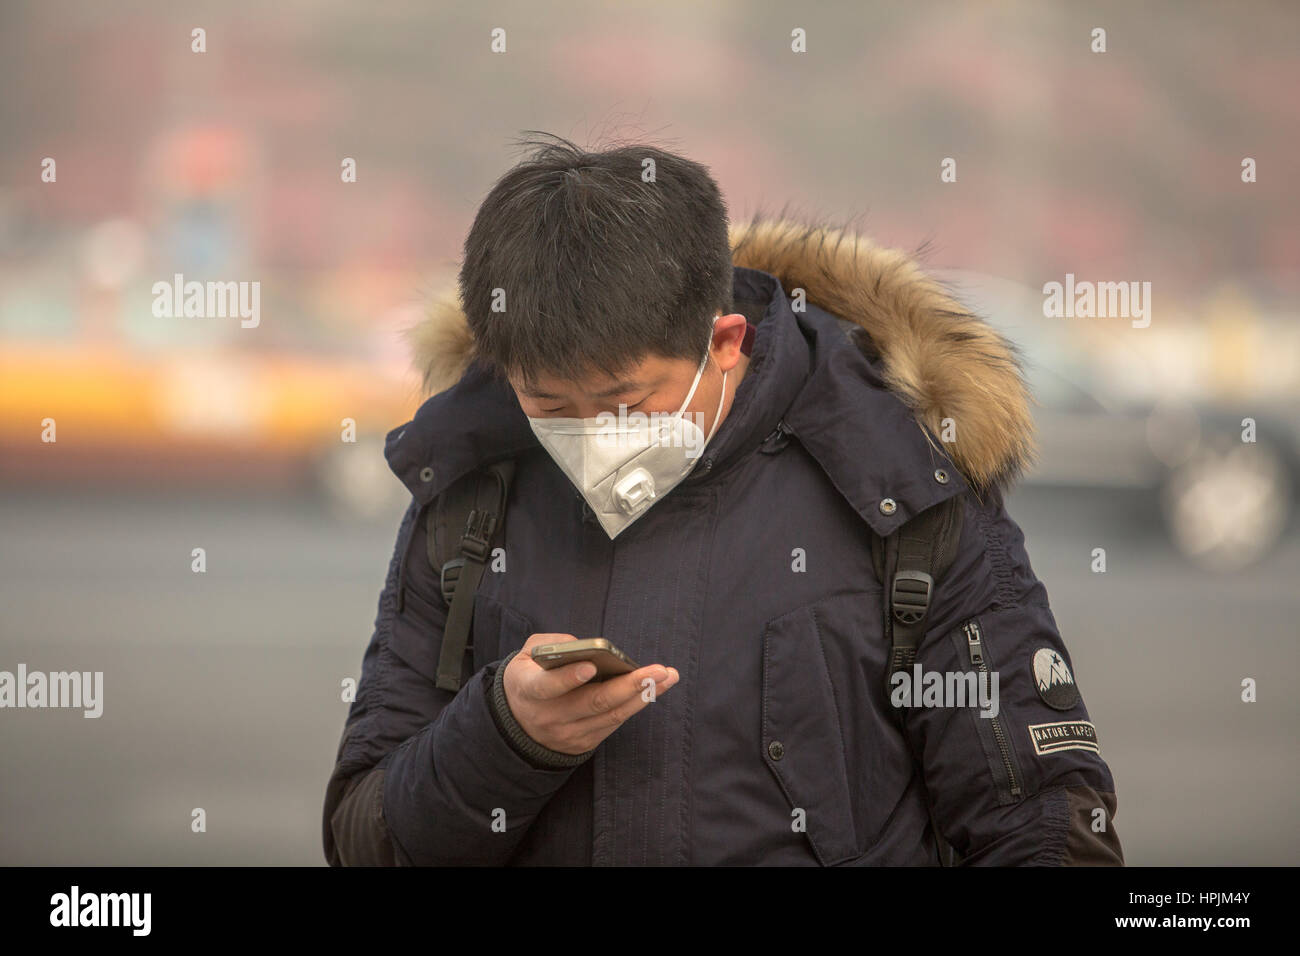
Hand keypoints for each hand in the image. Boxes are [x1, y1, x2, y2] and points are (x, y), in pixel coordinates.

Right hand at [502, 633, 679, 754]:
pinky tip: (656, 688)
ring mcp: (569, 733)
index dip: (568, 678)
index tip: (590, 666)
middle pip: (593, 703)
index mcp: (528, 689)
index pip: (547, 686)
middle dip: (628, 685)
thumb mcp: (526, 656)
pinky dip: (637, 704)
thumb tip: (588, 648)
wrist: (519, 723)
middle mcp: (549, 716)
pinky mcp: (585, 743)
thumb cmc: (530, 676)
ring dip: (643, 694)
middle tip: (657, 670)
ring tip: (667, 676)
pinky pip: (615, 722)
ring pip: (611, 714)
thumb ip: (552, 645)